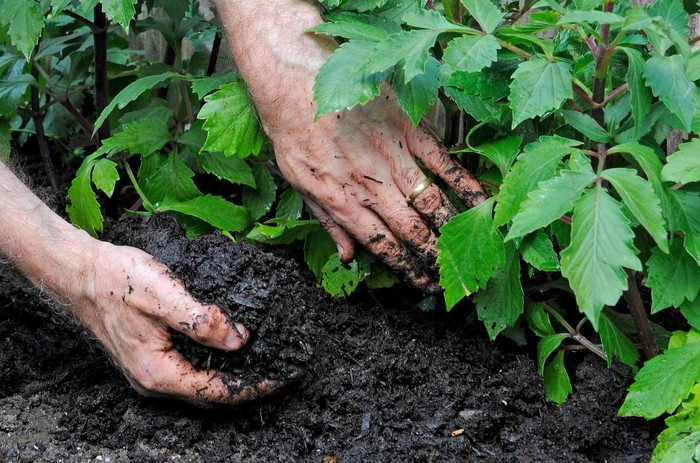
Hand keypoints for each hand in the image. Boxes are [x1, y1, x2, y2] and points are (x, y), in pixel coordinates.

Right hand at [67, 240, 280, 404]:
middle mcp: (153, 379)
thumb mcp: (165, 296)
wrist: (81, 273)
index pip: (216, 390)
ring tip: (259, 363)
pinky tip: (226, 350)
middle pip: (209, 394)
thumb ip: (202, 321)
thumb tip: (238, 339)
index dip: (251, 386)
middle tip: (277, 371)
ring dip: (228, 377)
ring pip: (198, 383)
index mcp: (159, 371)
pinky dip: (211, 366)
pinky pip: (187, 371)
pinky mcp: (148, 358)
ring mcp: (148, 371)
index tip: (280, 376)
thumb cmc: (117, 281)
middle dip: (244, 386)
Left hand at [218, 1, 486, 291]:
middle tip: (453, 276)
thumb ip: (328, 222)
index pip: (384, 245)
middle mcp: (374, 186)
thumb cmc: (294, 133)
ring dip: (453, 230)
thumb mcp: (299, 184)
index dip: (407, 268)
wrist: (297, 82)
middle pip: (413, 231)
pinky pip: (444, 162)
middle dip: (435, 258)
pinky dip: (466, 184)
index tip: (424, 284)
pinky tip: (483, 202)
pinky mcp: (410, 131)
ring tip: (467, 250)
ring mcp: (395, 157)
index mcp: (344, 202)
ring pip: (432, 203)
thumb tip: (349, 257)